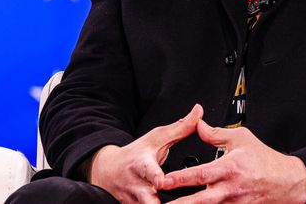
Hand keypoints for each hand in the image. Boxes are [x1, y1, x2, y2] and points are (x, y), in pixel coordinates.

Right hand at [89, 104, 203, 203]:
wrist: (107, 170)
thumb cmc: (137, 154)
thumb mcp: (158, 137)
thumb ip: (181, 127)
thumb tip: (199, 110)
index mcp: (142, 164)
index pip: (149, 171)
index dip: (156, 178)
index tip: (162, 182)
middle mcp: (137, 185)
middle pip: (147, 199)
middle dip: (155, 203)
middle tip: (175, 203)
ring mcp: (134, 200)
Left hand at [159, 119, 305, 202]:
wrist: (286, 182)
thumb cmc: (266, 161)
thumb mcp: (242, 138)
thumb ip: (217, 133)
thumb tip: (199, 125)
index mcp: (228, 168)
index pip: (198, 174)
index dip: (178, 179)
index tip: (162, 181)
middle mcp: (228, 189)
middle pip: (197, 200)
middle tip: (160, 203)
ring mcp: (232, 203)